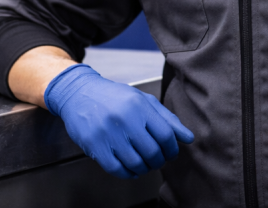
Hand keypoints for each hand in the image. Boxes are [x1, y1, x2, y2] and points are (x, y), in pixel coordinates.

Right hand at [43, 63, 194, 178]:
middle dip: (159, 161)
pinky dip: (127, 173)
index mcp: (140, 106)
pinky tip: (129, 168)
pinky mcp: (95, 146)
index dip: (172, 149)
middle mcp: (125, 119)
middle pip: (153, 152)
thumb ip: (167, 119)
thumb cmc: (114, 97)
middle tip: (157, 160)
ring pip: (136, 163)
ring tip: (144, 164)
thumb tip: (188, 138)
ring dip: (144, 169)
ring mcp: (109, 133)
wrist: (79, 93)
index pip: (166, 136)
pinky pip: (117, 169)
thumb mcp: (143, 100)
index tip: (170, 153)